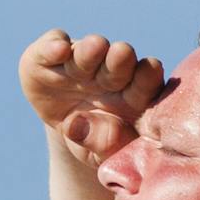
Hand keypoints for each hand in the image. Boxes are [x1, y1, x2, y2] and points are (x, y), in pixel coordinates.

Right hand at [19, 29, 163, 165]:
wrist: (69, 131)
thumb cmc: (97, 142)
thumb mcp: (100, 155)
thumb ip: (106, 145)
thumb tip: (103, 129)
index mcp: (134, 94)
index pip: (146, 81)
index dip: (148, 76)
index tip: (151, 69)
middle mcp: (110, 72)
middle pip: (118, 62)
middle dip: (120, 59)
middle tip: (122, 53)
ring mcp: (80, 61)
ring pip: (87, 52)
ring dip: (90, 50)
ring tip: (94, 47)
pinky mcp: (48, 57)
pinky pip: (52, 45)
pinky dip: (53, 45)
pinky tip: (59, 49)